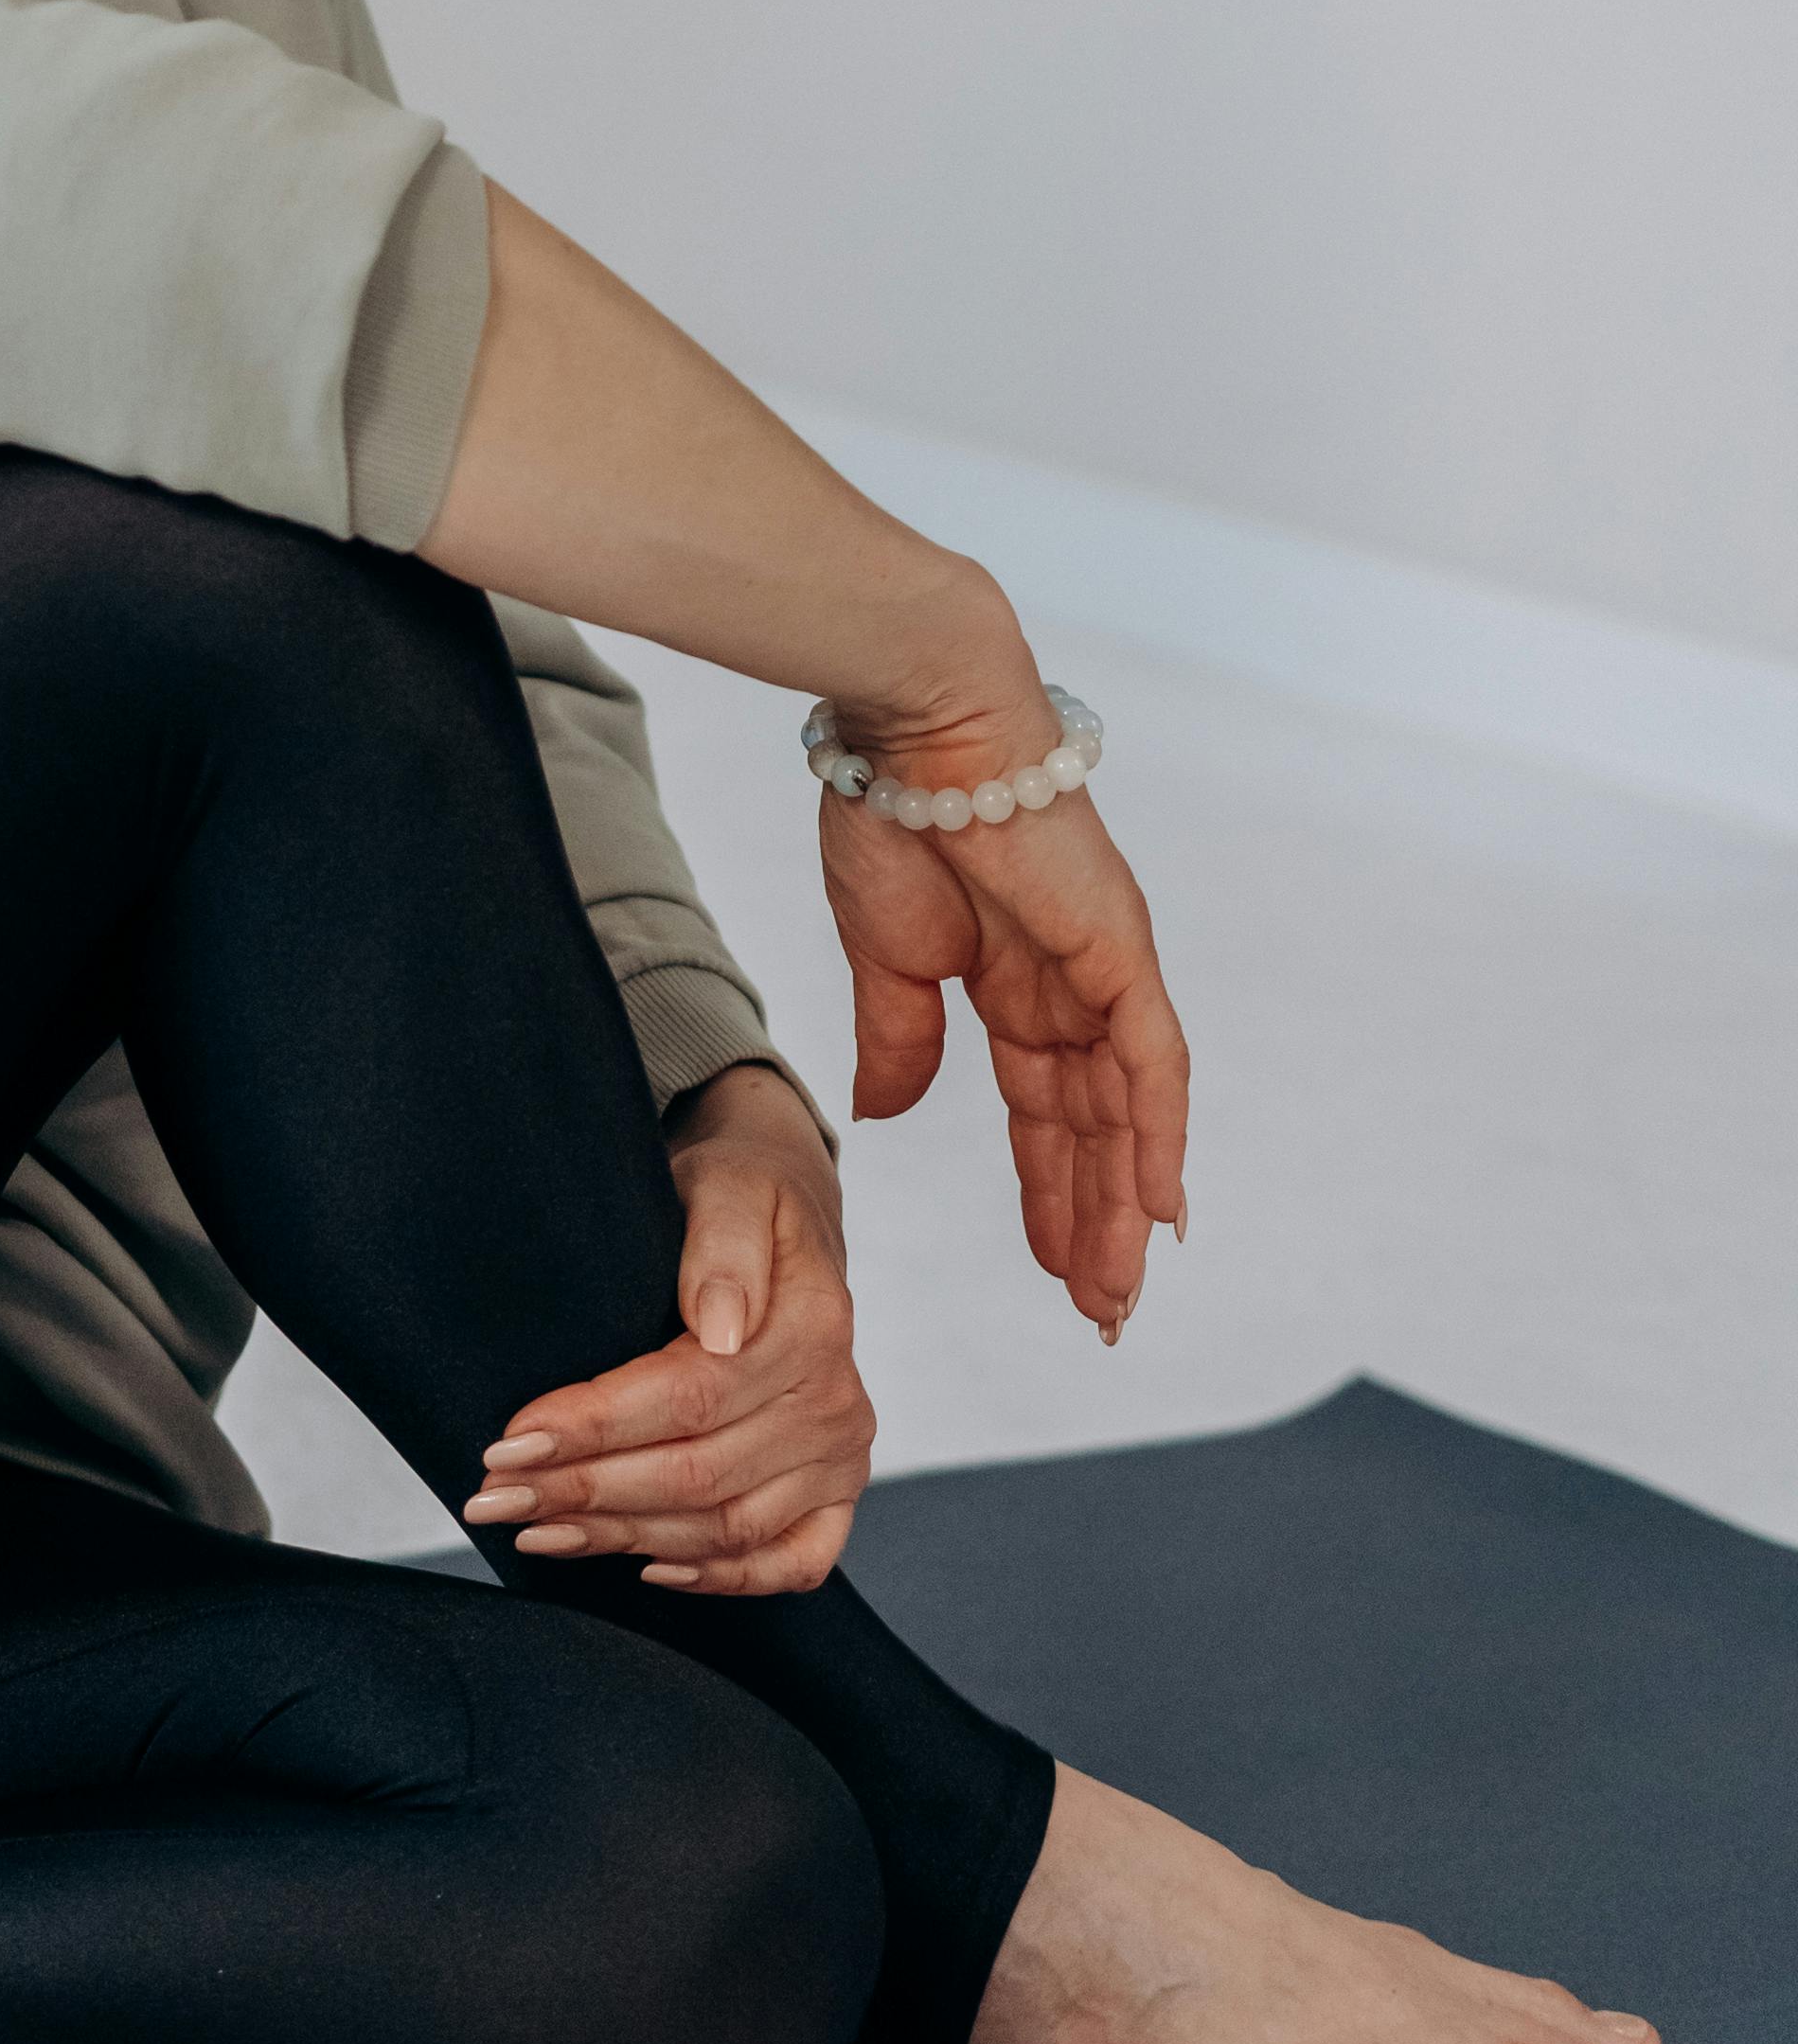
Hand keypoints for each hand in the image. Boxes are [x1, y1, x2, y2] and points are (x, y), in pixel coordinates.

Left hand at [463, 1061, 875, 1596]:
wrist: (780, 1213)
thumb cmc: (738, 1194)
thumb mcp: (728, 1185)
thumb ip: (722, 1246)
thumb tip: (716, 1326)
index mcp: (812, 1326)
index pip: (687, 1397)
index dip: (594, 1427)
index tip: (508, 1441)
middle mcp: (835, 1402)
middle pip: (695, 1473)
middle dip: (582, 1491)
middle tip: (491, 1499)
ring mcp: (841, 1456)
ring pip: (724, 1526)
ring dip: (622, 1537)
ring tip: (532, 1529)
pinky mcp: (836, 1494)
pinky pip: (790, 1563)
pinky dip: (722, 1578)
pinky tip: (647, 1570)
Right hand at [821, 752, 1189, 1335]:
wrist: (913, 729)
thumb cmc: (891, 816)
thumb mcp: (886, 960)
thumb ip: (900, 1041)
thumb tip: (884, 1115)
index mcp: (1015, 985)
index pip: (1043, 1113)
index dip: (1050, 1192)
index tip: (1054, 1271)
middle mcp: (1072, 987)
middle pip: (1093, 1129)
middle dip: (1094, 1222)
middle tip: (1099, 1313)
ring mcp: (1103, 970)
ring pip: (1126, 1114)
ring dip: (1124, 1205)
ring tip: (1117, 1292)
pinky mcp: (1120, 950)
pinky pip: (1153, 1063)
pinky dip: (1158, 1137)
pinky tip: (1160, 1209)